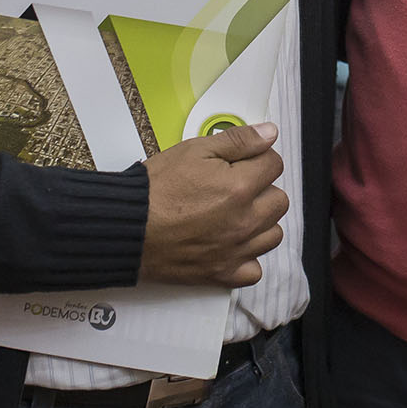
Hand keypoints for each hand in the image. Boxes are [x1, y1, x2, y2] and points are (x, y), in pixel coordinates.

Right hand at [140, 122, 288, 286]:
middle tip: (236, 186)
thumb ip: (239, 140)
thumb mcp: (195, 150)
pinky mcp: (222, 273)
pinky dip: (247, 258)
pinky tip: (232, 244)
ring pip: (272, 234)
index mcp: (240, 187)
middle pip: (279, 200)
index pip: (274, 164)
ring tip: (235, 214)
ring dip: (260, 222)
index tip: (243, 162)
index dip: (258, 157)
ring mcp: (236, 250)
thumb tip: (270, 134)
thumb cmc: (156, 189)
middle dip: (262, 189)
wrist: (127, 227)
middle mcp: (244, 221)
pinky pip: (254, 270)